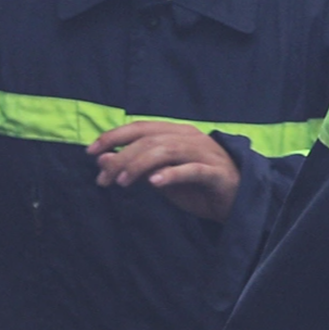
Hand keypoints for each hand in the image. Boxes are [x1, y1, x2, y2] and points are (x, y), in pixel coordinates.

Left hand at [88, 121, 240, 222]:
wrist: (237, 202)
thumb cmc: (197, 187)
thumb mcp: (161, 178)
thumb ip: (135, 167)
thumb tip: (102, 161)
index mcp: (176, 133)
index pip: (140, 128)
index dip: (114, 136)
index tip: (91, 152)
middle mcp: (190, 138)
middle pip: (149, 139)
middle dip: (122, 158)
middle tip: (104, 180)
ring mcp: (205, 153)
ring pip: (167, 151)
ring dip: (140, 165)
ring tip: (122, 182)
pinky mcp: (217, 173)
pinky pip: (192, 170)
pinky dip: (172, 174)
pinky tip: (154, 182)